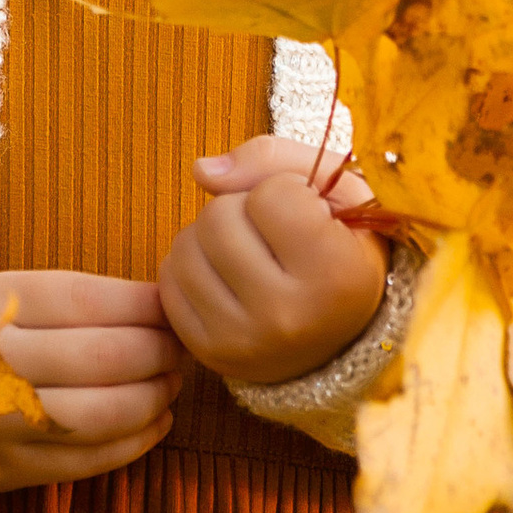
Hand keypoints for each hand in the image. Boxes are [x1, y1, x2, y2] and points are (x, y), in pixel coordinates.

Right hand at [0, 267, 184, 483]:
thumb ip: (72, 301)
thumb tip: (160, 304)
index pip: (86, 301)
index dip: (143, 305)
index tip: (170, 306)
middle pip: (104, 356)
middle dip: (159, 350)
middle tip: (179, 346)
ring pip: (104, 412)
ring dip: (154, 396)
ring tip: (171, 381)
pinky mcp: (11, 472)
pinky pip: (91, 460)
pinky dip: (137, 442)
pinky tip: (156, 422)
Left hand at [158, 133, 388, 389]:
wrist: (344, 334)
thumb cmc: (343, 250)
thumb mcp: (338, 192)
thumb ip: (273, 159)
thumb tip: (201, 170)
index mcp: (336, 275)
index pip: (273, 194)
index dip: (288, 189)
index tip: (311, 214)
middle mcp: (288, 317)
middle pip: (218, 217)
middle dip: (240, 209)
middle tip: (273, 234)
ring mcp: (244, 340)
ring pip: (184, 246)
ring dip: (209, 236)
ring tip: (249, 253)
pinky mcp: (209, 352)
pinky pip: (168, 281)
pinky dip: (191, 266)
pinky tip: (226, 276)